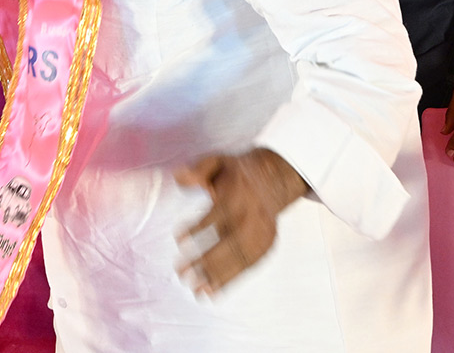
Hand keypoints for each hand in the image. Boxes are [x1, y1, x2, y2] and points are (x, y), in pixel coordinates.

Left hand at [174, 149, 308, 295]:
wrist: (275, 178)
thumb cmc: (237, 172)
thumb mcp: (217, 161)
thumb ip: (198, 169)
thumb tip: (178, 176)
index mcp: (240, 194)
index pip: (219, 214)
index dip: (199, 228)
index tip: (178, 240)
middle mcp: (253, 216)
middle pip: (231, 242)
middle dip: (206, 261)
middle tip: (183, 274)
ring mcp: (263, 232)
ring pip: (241, 258)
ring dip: (219, 276)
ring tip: (197, 290)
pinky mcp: (267, 244)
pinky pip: (250, 266)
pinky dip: (232, 280)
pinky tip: (214, 291)